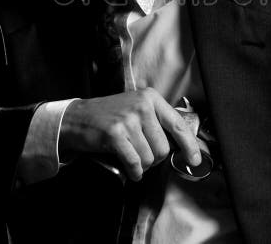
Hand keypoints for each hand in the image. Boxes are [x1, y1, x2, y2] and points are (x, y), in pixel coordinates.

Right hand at [58, 88, 202, 180]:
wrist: (76, 118)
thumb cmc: (109, 117)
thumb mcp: (136, 108)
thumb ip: (157, 121)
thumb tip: (181, 145)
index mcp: (151, 98)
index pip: (178, 124)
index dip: (189, 145)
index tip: (194, 160)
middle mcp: (142, 106)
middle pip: (163, 148)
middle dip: (154, 159)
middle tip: (141, 155)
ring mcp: (128, 119)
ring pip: (149, 158)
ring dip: (142, 166)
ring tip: (131, 157)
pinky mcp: (115, 134)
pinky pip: (134, 163)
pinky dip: (134, 172)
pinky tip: (130, 170)